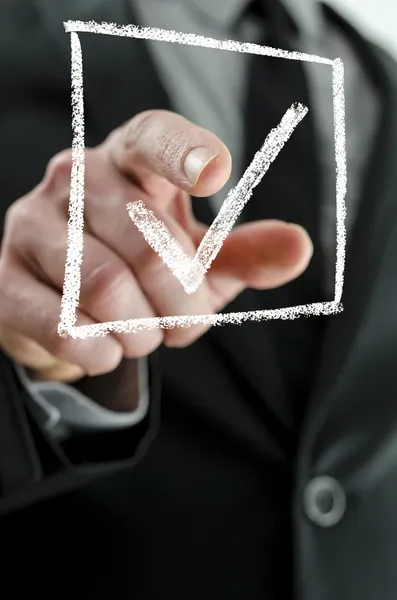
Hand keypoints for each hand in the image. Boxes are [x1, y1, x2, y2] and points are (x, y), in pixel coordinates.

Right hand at [0, 110, 311, 382]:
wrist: (71, 305)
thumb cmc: (142, 270)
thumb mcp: (198, 260)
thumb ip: (245, 253)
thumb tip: (299, 247)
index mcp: (132, 159)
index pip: (155, 137)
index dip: (184, 153)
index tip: (214, 175)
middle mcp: (77, 177)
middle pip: (147, 243)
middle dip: (180, 303)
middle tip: (182, 323)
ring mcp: (33, 222)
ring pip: (104, 286)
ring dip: (141, 331)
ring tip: (144, 335)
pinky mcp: (4, 276)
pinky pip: (62, 324)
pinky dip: (100, 352)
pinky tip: (104, 346)